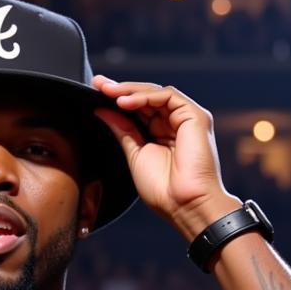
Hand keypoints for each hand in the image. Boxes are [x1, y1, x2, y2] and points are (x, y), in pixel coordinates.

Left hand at [92, 76, 239, 239]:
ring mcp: (186, 119)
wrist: (184, 204)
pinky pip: (168, 96)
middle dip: (121, 89)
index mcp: (161, 134)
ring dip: (130, 91)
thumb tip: (102, 110)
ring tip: (108, 93)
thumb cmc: (163, 189)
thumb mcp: (134, 154)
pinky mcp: (195, 117)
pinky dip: (145, 96)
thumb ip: (122, 130)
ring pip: (156, 93)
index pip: (138, 109)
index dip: (118, 99)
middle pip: (146, 98)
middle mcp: (174, 124)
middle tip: (98, 84)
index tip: (95, 92)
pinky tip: (125, 102)